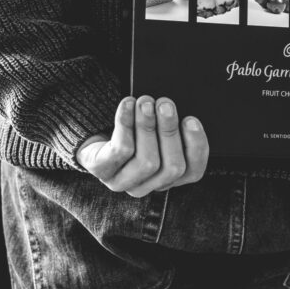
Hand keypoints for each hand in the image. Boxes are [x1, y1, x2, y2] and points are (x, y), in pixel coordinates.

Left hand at [76, 96, 208, 196]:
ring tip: (146, 102)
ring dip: (148, 127)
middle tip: (165, 104)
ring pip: (147, 162)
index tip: (191, 120)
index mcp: (166, 178)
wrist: (92, 138)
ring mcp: (123, 182)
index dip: (197, 147)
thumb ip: (171, 127)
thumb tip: (180, 111)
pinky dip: (126, 124)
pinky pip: (120, 151)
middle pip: (171, 167)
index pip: (193, 171)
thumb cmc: (131, 133)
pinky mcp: (102, 170)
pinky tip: (128, 105)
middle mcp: (147, 185)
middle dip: (170, 132)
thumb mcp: (155, 132)